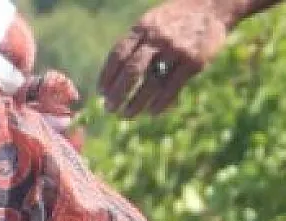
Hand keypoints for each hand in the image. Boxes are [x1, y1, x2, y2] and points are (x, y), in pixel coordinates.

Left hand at [99, 0, 238, 117]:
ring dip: (136, 103)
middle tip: (109, 108)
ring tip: (127, 114)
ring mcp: (177, 50)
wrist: (213, 6)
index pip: (118, 55)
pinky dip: (160, 103)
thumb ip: (135, 43)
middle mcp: (158, 38)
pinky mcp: (194, 61)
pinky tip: (152, 112)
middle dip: (118, 94)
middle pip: (131, 71)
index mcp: (143, 27)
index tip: (101, 93)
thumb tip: (113, 76)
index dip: (107, 77)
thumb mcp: (152, 22)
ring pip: (151, 83)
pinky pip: (172, 87)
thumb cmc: (176, 19)